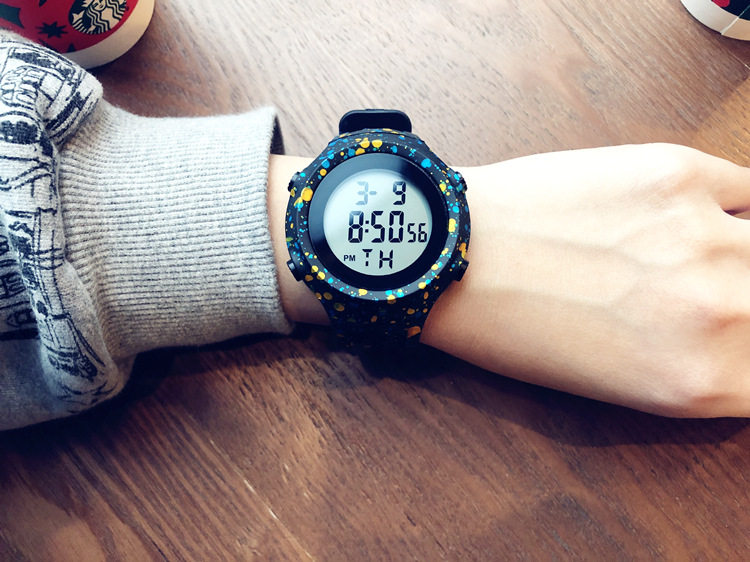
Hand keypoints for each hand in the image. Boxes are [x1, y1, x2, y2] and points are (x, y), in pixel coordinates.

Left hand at [425, 144, 749, 416]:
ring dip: (746, 255)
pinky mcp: (678, 173)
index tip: (742, 334)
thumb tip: (749, 341)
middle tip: (717, 295)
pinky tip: (699, 217)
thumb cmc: (516, 329)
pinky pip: (749, 189)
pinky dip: (734, 206)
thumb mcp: (619, 385)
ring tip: (700, 260)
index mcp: (699, 382)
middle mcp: (721, 311)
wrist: (456, 254)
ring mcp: (705, 234)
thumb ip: (706, 369)